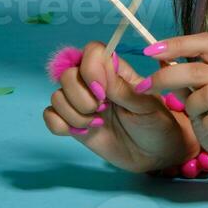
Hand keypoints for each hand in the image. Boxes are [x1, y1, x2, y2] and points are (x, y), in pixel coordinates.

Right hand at [43, 40, 195, 173]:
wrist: (154, 155)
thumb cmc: (157, 124)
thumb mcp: (147, 106)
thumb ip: (123, 90)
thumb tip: (101, 74)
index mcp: (116, 71)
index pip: (92, 52)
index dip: (91, 69)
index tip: (104, 93)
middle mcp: (94, 83)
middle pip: (67, 74)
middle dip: (81, 96)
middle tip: (102, 111)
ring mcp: (82, 103)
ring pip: (56, 96)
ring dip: (74, 113)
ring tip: (97, 124)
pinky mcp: (73, 123)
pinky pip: (50, 116)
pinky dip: (60, 125)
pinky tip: (83, 132)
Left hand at [142, 33, 207, 184]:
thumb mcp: (199, 102)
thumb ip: (184, 82)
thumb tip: (160, 60)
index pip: (207, 42)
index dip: (178, 43)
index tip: (149, 50)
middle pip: (200, 69)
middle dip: (166, 77)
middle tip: (144, 87)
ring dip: (192, 106)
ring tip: (196, 117)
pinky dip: (206, 126)